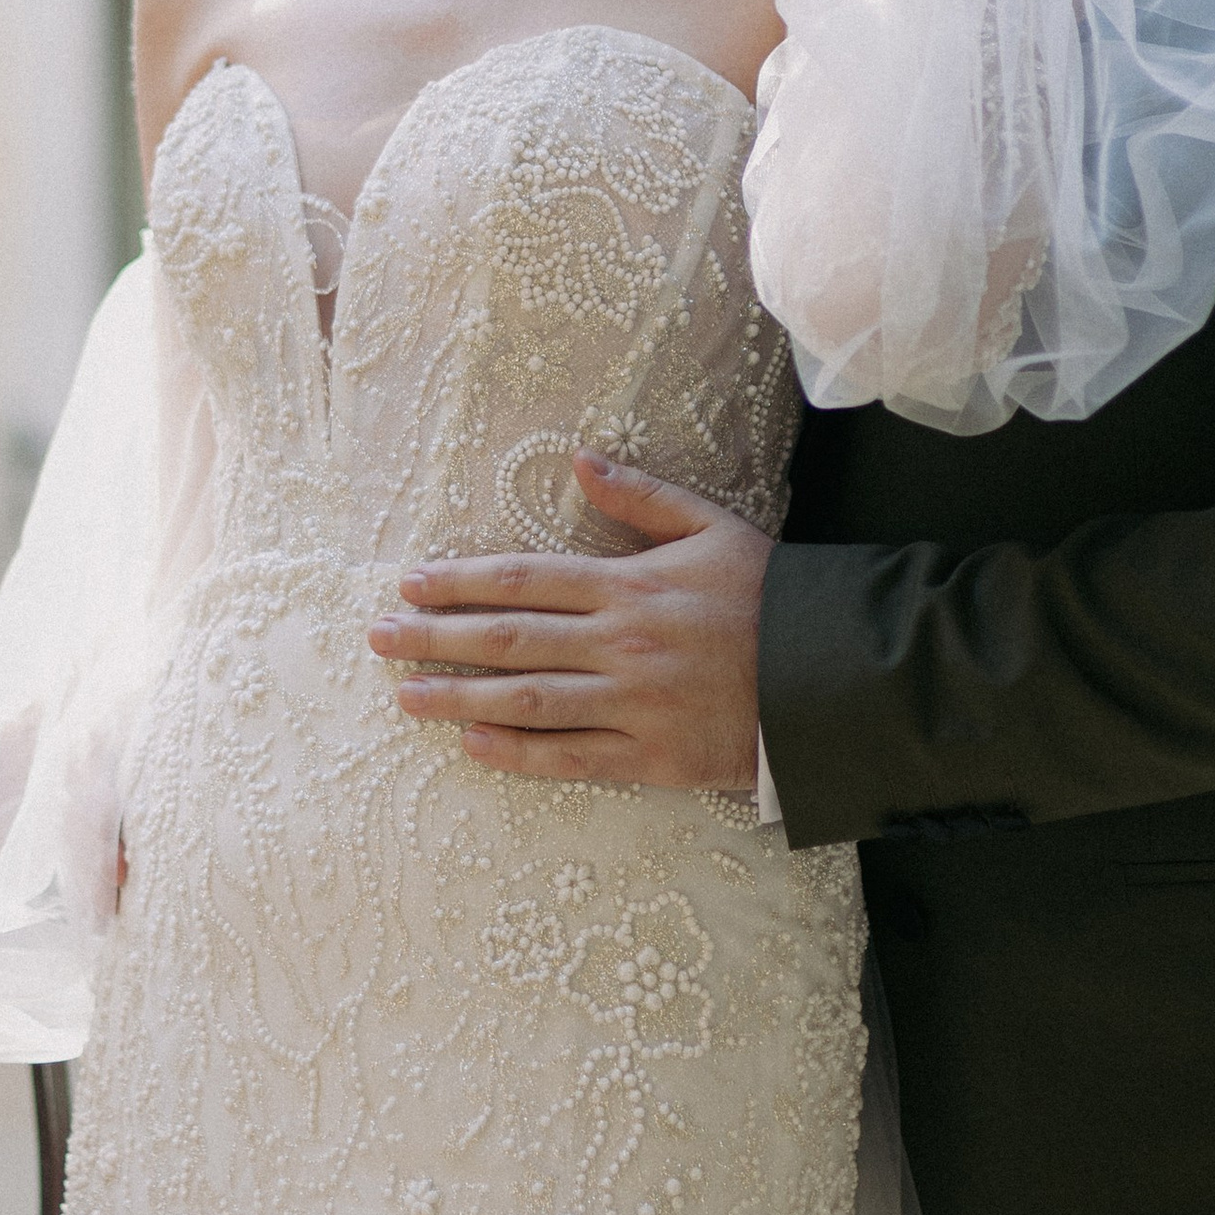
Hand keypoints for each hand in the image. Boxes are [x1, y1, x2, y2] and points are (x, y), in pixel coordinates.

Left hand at [365, 454, 766, 790]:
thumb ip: (642, 496)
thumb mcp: (712, 527)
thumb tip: (581, 457)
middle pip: (507, 639)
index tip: (410, 581)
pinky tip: (472, 746)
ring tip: (405, 696)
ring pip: (527, 699)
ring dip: (457, 698)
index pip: (523, 579)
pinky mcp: (654, 757)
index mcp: (629, 584)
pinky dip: (518, 753)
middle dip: (435, 638)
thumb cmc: (773, 596)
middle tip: (378, 638)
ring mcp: (634, 703)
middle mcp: (621, 642)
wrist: (836, 675)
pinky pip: (572, 757)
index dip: (460, 580)